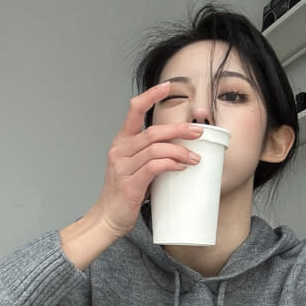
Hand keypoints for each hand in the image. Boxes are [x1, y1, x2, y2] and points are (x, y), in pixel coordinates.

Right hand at [91, 82, 203, 237]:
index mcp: (121, 142)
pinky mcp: (130, 184)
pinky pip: (154, 167)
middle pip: (153, 131)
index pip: (134, 110)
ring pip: (156, 149)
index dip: (151, 96)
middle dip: (178, 130)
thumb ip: (151, 155)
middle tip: (197, 132)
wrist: (108, 217)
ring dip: (179, 151)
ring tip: (195, 158)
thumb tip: (182, 150)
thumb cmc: (124, 193)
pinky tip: (181, 167)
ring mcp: (123, 167)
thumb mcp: (135, 167)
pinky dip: (170, 164)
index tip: (168, 87)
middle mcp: (120, 150)